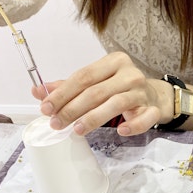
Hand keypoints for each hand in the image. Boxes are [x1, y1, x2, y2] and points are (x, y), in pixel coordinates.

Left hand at [31, 52, 172, 135]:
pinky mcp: (153, 109)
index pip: (84, 76)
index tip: (46, 107)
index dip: (63, 92)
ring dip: (94, 118)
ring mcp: (143, 92)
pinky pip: (144, 118)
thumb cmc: (120, 89)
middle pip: (96, 91)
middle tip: (56, 123)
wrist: (155, 96)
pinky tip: (120, 131)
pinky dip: (133, 125)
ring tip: (77, 130)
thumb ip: (69, 87)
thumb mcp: (97, 82)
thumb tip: (38, 91)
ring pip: (116, 104)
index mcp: (114, 62)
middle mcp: (129, 74)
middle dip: (73, 108)